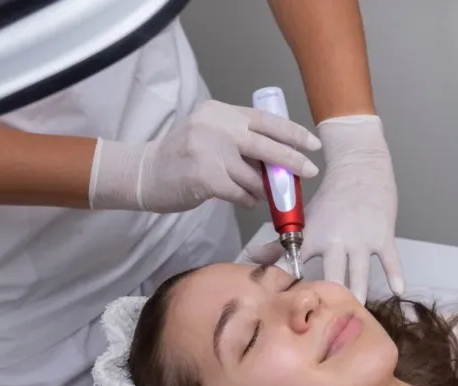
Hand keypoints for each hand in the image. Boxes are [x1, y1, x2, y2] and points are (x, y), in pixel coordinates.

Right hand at [88, 100, 320, 213]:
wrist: (144, 172)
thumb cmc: (183, 156)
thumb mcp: (210, 133)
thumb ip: (240, 138)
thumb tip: (281, 158)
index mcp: (221, 112)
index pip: (266, 120)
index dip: (293, 133)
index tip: (312, 144)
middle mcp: (216, 127)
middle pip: (267, 145)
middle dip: (293, 161)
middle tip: (311, 171)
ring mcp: (210, 152)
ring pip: (255, 176)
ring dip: (265, 189)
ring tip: (263, 194)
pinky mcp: (206, 178)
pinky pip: (242, 193)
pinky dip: (249, 200)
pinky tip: (248, 201)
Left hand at [243, 115, 404, 302]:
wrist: (359, 167)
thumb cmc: (330, 198)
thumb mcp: (305, 220)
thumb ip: (280, 244)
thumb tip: (252, 259)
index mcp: (312, 238)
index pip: (295, 266)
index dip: (290, 288)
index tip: (286, 310)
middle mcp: (335, 241)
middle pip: (332, 274)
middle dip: (330, 296)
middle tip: (327, 322)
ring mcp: (361, 240)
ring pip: (359, 272)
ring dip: (358, 293)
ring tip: (357, 314)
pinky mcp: (383, 236)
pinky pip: (391, 259)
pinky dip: (395, 274)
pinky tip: (398, 290)